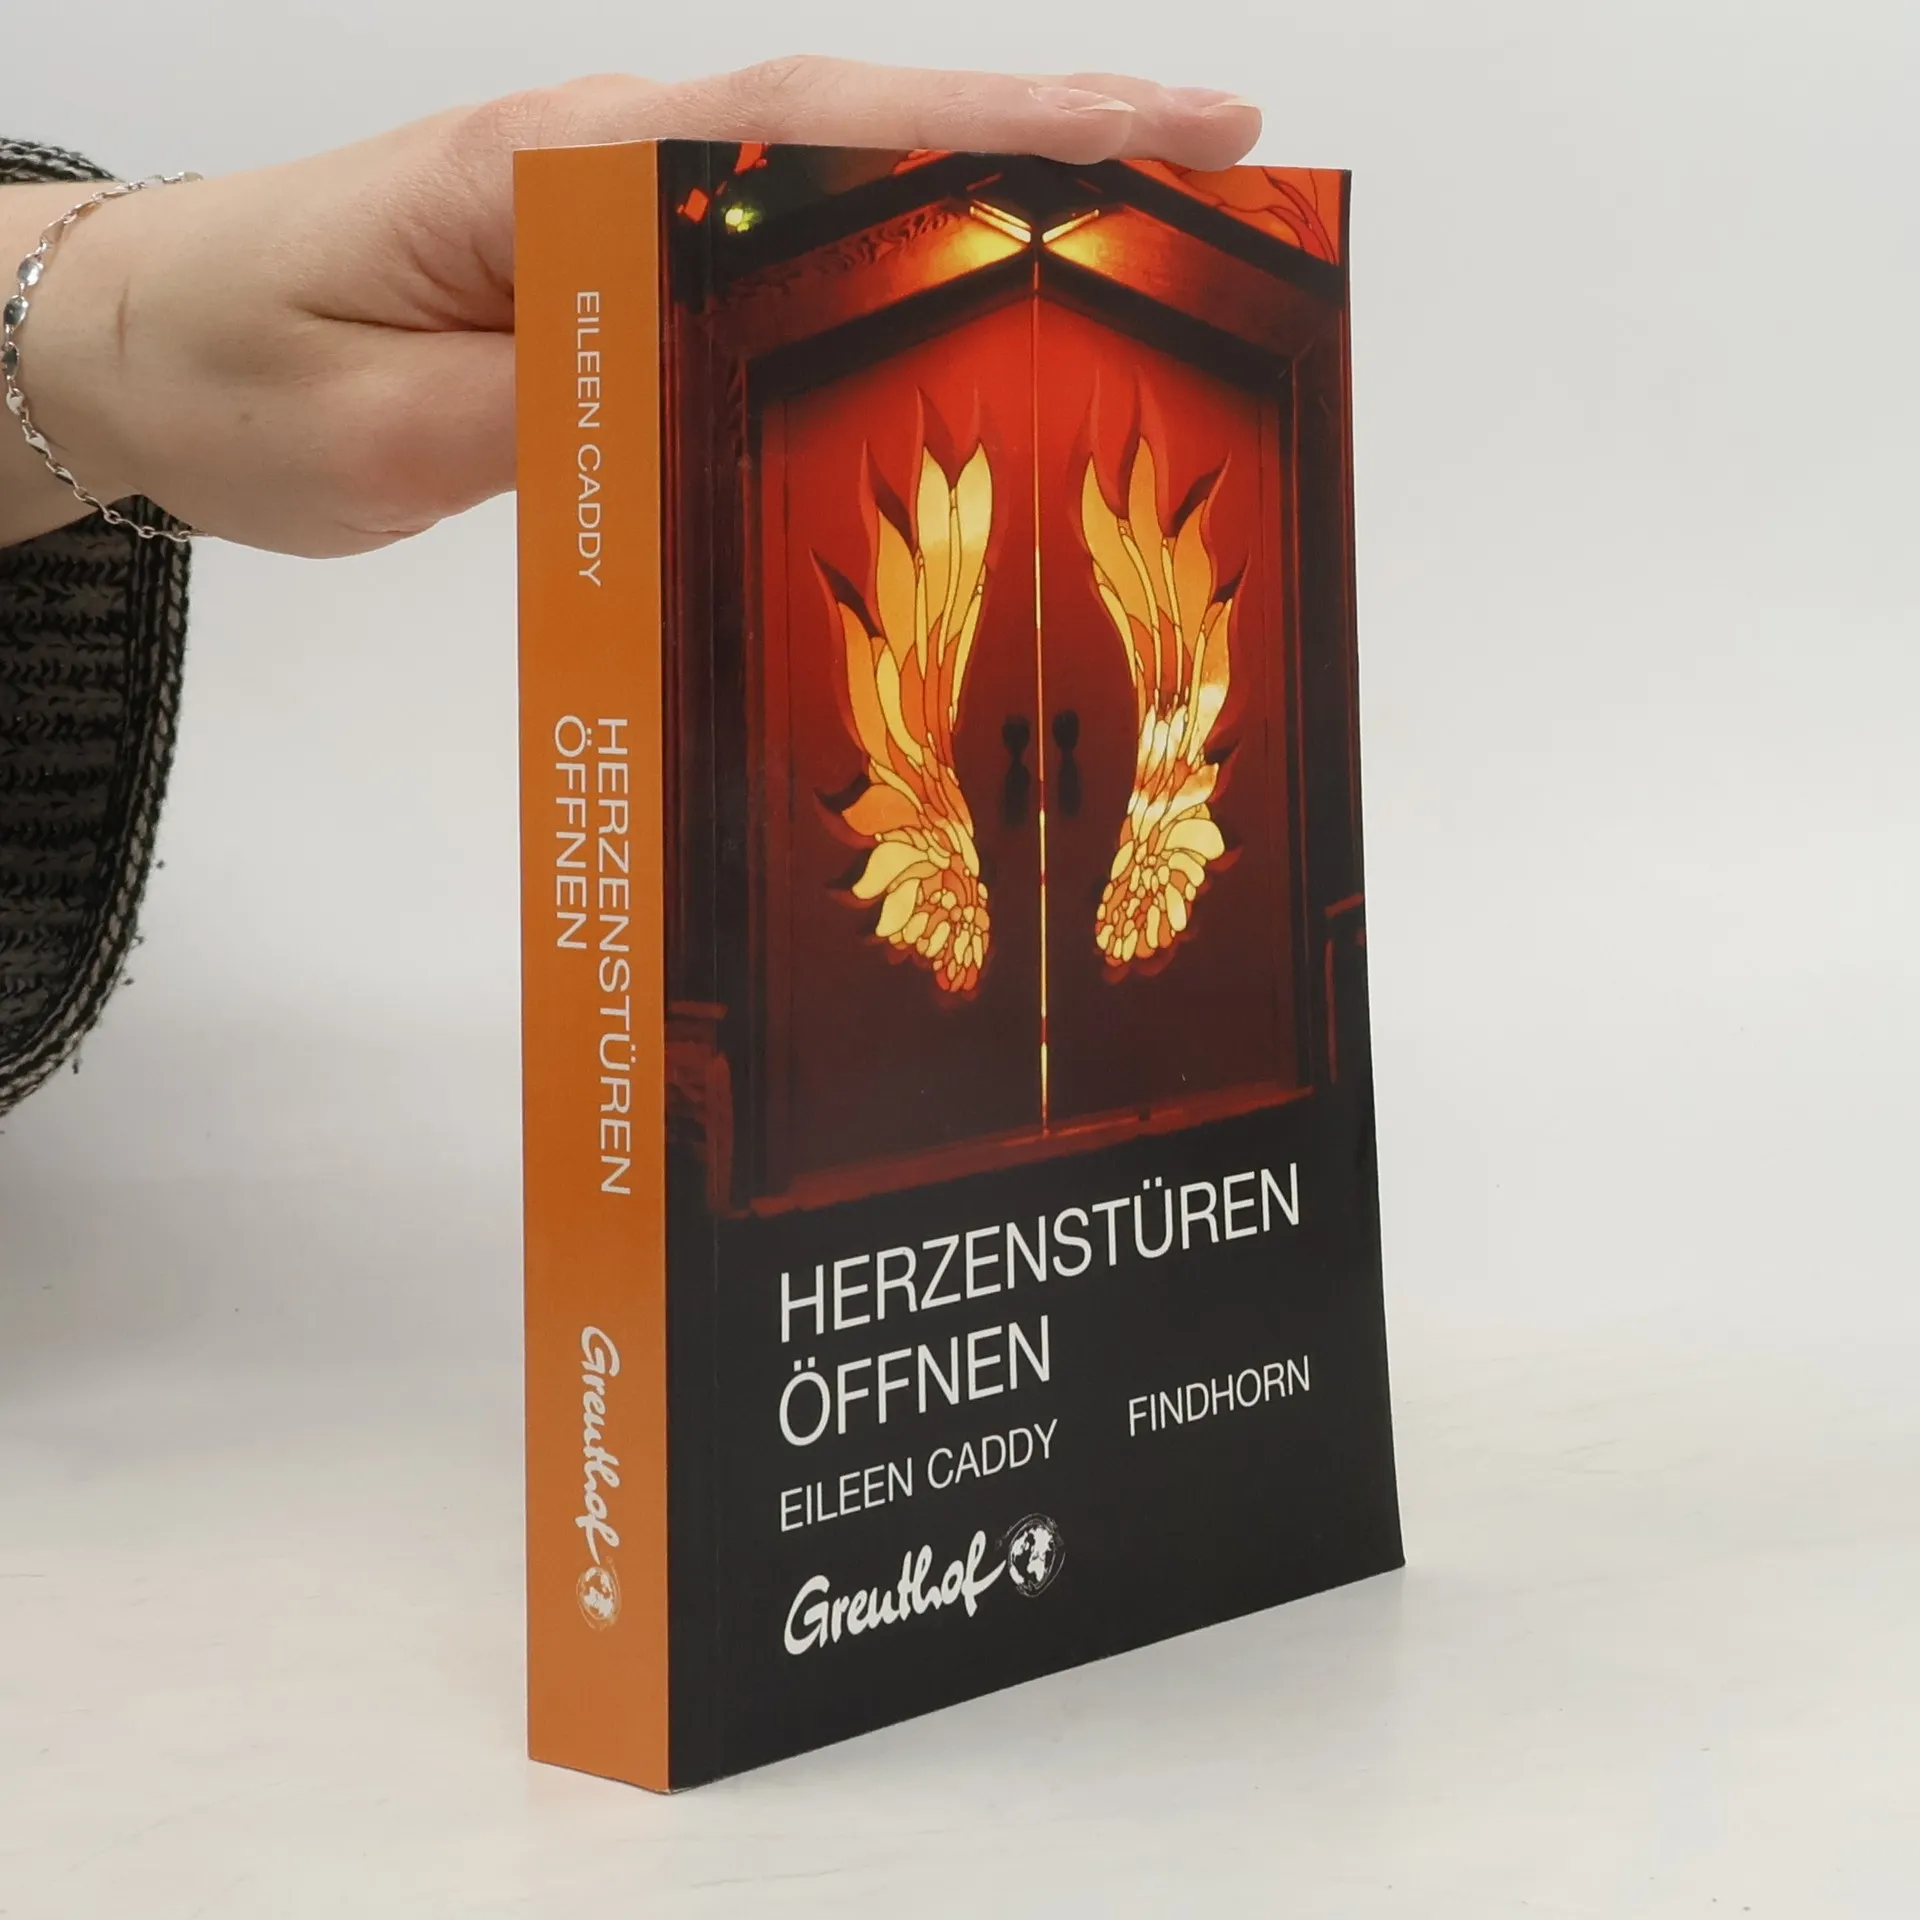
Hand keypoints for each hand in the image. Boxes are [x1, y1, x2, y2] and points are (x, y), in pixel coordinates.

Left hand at [0, 61, 1259, 554]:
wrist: (143, 347)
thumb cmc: (241, 371)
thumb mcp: (382, 430)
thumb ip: (554, 410)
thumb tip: (708, 395)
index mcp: (563, 169)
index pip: (817, 124)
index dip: (1000, 127)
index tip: (1160, 129)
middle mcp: (607, 162)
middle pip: (863, 126)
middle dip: (1045, 143)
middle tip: (1217, 167)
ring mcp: (613, 206)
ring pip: (831, 182)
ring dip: (980, 196)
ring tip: (1129, 234)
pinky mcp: (608, 263)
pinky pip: (773, 249)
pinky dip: (884, 254)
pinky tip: (953, 293)